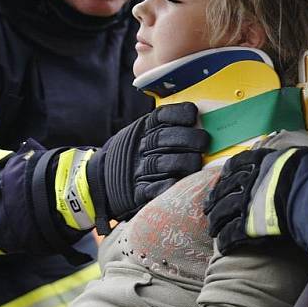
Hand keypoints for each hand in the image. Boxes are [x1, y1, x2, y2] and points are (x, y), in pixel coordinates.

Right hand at [93, 102, 209, 222]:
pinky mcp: (138, 192)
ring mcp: (139, 169)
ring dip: (185, 162)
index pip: (162, 116)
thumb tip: (203, 120)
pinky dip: (168, 185)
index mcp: (144, 128)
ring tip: (197, 162)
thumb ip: (169, 126)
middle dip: (190, 138)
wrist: (103, 179)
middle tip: (204, 141)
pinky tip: (179, 181)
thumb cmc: (138, 153)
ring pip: (164, 163)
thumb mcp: (146, 132)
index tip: (193, 115)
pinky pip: (155, 188)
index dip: (179, 114)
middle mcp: (141, 146)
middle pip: (165, 138)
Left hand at [204, 147, 307, 252]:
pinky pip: (231, 234)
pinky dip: (226, 241)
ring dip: (216, 222)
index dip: (226, 174)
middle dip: (214, 200)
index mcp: (258, 162)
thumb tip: (298, 157)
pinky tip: (223, 247)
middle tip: (208, 208)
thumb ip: (289, 159)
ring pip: (222, 212)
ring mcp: (245, 202)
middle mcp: (248, 180)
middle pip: (224, 190)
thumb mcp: (297, 157)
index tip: (221, 180)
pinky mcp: (248, 224)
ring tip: (212, 231)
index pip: (235, 165)